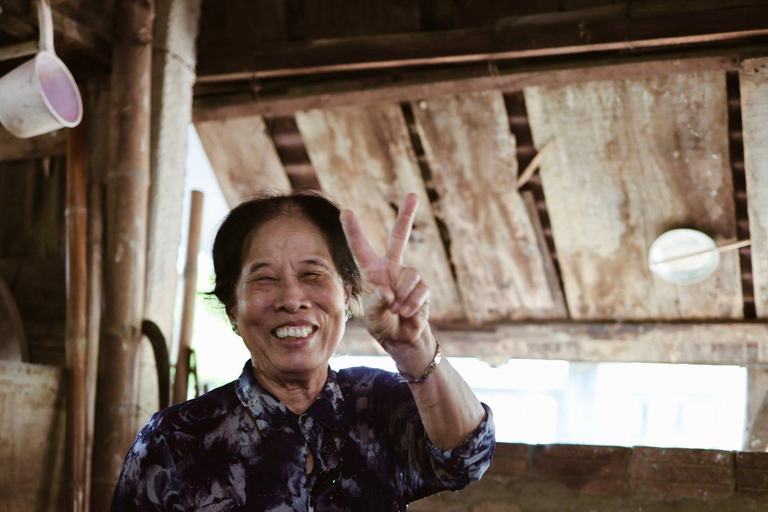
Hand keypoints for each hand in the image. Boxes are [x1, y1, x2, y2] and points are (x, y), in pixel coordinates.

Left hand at [340, 193, 433, 372]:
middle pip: (399, 237)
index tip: (345, 211)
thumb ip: (378, 304)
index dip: (354, 230)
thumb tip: (390, 292)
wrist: (404, 340)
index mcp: (372, 272)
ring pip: (410, 275)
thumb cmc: (383, 326)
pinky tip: (406, 313)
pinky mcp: (422, 288)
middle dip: (407, 215)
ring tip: (397, 310)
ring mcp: (408, 277)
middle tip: (413, 194)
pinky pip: (419, 289)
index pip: (361, 248)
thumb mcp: (373, 317)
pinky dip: (411, 303)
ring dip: (403, 296)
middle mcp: (391, 269)